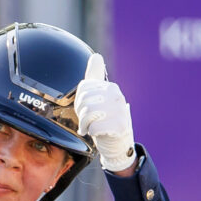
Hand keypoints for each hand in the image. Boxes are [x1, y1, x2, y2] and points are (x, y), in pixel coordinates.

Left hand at [76, 53, 136, 172]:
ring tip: (89, 128)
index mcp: (110, 87)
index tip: (85, 110)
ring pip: (89, 113)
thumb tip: (97, 56)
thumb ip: (95, 77)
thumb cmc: (106, 119)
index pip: (83, 89)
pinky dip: (92, 132)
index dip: (79, 102)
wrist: (118, 143)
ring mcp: (120, 111)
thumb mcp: (99, 97)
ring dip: (85, 125)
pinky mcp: (120, 126)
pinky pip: (95, 127)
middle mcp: (117, 96)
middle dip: (81, 114)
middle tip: (86, 122)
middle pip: (85, 101)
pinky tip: (97, 133)